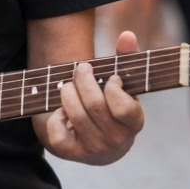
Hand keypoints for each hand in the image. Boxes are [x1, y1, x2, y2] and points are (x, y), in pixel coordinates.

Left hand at [35, 31, 144, 164]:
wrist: (100, 142)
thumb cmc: (112, 105)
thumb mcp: (123, 85)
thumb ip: (126, 59)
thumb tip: (127, 35)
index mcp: (133, 123)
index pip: (122, 106)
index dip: (113, 87)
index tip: (110, 78)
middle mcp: (116, 140)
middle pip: (93, 105)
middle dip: (83, 79)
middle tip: (81, 69)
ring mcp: (93, 149)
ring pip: (74, 114)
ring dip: (67, 92)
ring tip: (69, 85)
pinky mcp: (71, 153)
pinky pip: (57, 132)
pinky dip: (56, 116)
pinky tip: (63, 111)